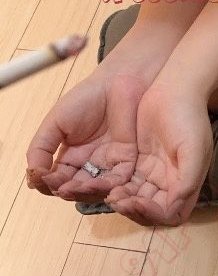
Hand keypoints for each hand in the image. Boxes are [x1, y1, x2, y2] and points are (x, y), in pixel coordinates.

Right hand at [26, 73, 147, 201]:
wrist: (117, 84)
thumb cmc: (85, 99)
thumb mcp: (55, 123)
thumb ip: (41, 148)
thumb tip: (32, 174)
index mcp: (70, 158)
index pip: (56, 180)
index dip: (48, 183)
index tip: (41, 178)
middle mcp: (89, 165)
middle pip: (76, 189)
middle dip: (67, 190)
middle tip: (60, 187)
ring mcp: (109, 164)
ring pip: (97, 188)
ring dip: (85, 191)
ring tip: (74, 188)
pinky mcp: (128, 161)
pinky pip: (119, 180)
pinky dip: (108, 187)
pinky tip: (96, 185)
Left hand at [106, 83, 212, 225]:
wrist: (175, 89)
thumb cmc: (189, 118)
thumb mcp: (194, 149)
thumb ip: (188, 179)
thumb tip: (175, 205)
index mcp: (186, 185)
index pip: (170, 214)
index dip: (153, 215)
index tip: (137, 202)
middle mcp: (170, 184)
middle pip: (150, 211)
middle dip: (133, 209)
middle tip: (116, 199)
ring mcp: (152, 174)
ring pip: (134, 199)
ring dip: (121, 201)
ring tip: (109, 193)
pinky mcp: (137, 163)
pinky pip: (124, 182)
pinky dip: (114, 187)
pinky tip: (103, 183)